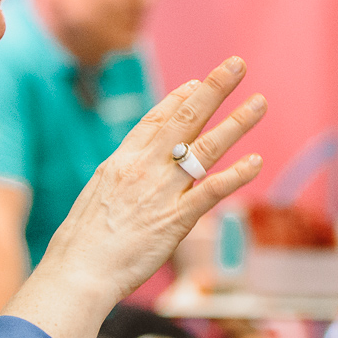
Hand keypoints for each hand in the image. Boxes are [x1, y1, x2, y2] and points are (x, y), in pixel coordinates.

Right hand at [46, 58, 266, 299]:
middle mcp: (144, 168)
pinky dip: (236, 175)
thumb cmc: (82, 243)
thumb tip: (132, 172)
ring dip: (237, 123)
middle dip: (214, 89)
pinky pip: (212, 191)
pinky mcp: (176, 219)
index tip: (198, 82)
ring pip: (206, 147)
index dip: (180, 98)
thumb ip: (122, 178)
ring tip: (260, 103)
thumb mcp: (97, 195)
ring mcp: (162, 191)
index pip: (156, 119)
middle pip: (185, 119)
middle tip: (237, 64)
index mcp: (121, 161)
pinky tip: (256, 162)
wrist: (77, 273)